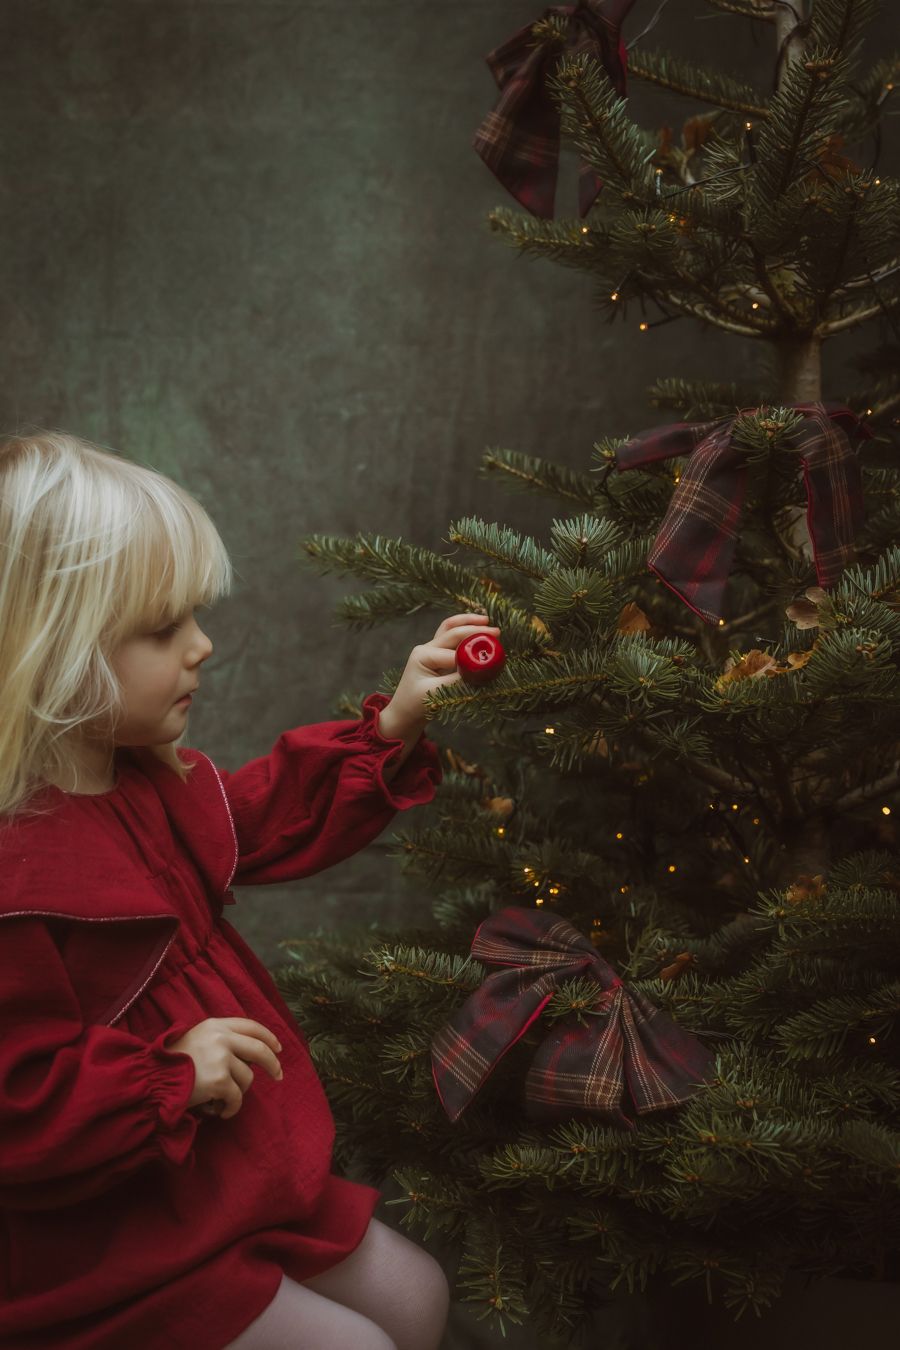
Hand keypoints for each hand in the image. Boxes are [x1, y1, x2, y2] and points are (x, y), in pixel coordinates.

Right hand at [167, 1017, 283, 1119]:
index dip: (268, 1037)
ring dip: (239, 1091)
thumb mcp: (196, 1038)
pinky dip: (232, 1107)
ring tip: (223, 1098)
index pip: (251, 1026)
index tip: (278, 1048)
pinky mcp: (219, 1081)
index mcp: (215, 1025)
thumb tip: (248, 1055)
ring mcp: (221, 1058)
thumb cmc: (172, 1063)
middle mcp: (221, 1038)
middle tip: (279, 1075)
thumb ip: (220, 1038)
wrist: (152, 1079)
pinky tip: (221, 1111)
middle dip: (273, 1064)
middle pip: (259, 1049)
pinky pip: (237, 1097)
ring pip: (248, 1078)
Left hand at [377, 614, 501, 743]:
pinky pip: (452, 638)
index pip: (453, 653)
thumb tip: (482, 671)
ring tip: (486, 620)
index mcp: (423, 655)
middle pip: (453, 632)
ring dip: (468, 622)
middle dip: (475, 630)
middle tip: (496, 632)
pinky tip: (478, 628)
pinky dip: (465, 630)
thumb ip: (458, 681)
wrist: (404, 714)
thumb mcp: (436, 694)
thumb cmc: (416, 705)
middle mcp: (426, 648)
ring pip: (450, 628)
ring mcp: (431, 650)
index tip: (491, 659)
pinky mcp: (438, 655)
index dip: (473, 655)